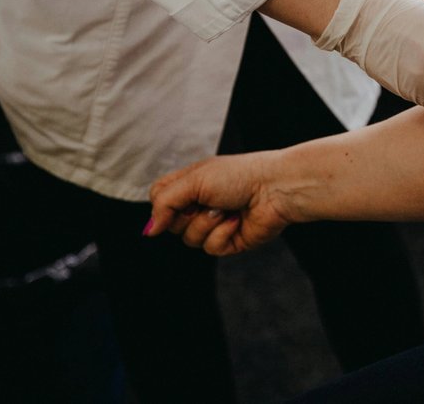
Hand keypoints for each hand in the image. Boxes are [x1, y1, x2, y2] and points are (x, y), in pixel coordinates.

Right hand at [146, 152, 292, 255]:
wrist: (275, 188)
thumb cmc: (238, 176)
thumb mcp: (194, 180)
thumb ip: (164, 203)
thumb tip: (149, 231)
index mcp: (190, 185)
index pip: (159, 200)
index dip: (163, 205)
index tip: (177, 199)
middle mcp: (200, 205)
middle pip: (171, 225)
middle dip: (188, 214)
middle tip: (209, 201)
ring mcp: (214, 224)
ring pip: (190, 239)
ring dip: (208, 223)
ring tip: (227, 208)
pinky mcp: (229, 241)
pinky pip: (211, 248)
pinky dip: (223, 233)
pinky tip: (238, 220)